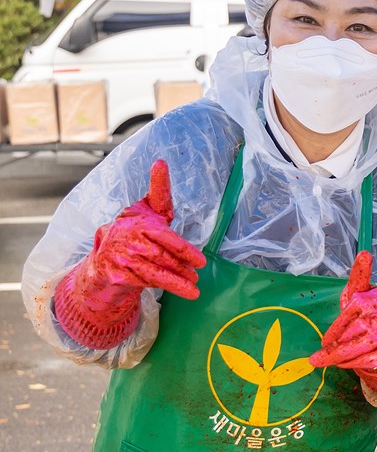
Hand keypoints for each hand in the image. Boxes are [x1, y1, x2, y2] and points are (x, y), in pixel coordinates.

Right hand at [54, 160, 205, 348]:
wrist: (102, 261)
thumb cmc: (134, 233)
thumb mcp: (147, 212)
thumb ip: (159, 191)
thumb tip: (160, 162)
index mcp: (138, 221)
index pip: (165, 233)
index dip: (184, 248)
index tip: (200, 261)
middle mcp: (127, 237)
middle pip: (163, 255)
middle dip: (183, 266)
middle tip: (198, 274)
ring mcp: (119, 257)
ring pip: (154, 272)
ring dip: (176, 282)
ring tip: (193, 290)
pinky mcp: (115, 275)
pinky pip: (143, 282)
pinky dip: (159, 286)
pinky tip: (174, 289)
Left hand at [309, 252, 376, 399]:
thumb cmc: (372, 319)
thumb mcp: (360, 297)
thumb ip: (358, 278)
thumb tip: (365, 254)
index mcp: (370, 297)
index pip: (355, 293)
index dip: (361, 272)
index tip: (365, 255)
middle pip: (339, 332)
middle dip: (334, 341)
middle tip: (336, 341)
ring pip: (344, 349)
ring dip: (336, 355)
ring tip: (335, 354)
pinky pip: (353, 362)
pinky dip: (347, 364)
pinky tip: (357, 358)